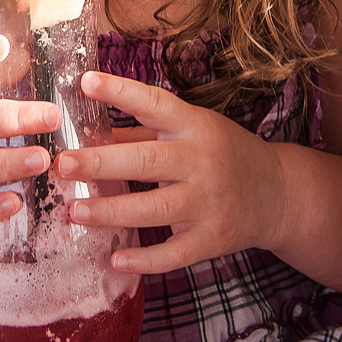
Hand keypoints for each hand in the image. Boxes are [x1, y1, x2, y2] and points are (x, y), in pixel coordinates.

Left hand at [52, 70, 284, 274]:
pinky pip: (174, 253)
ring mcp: (209, 202)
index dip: (121, 92)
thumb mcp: (192, 131)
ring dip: (111, 211)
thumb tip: (86, 134)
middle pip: (147, 161)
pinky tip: (115, 258)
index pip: (155, 104)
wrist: (279, 194)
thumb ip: (141, 134)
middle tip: (62, 164)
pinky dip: (145, 259)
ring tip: (75, 211)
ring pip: (153, 209)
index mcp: (195, 126)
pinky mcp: (213, 238)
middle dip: (101, 163)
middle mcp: (202, 161)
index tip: (86, 82)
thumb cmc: (223, 154)